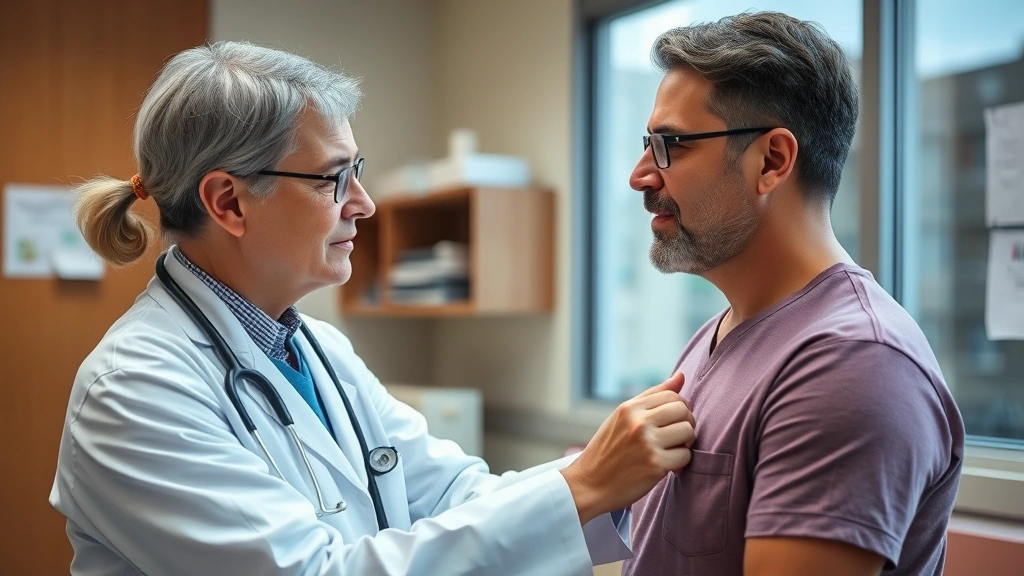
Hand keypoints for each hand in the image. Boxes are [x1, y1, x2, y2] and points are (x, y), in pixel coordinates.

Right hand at [560, 372, 694, 524]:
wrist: (589, 485)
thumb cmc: (607, 451)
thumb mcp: (622, 418)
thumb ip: (652, 396)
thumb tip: (681, 376)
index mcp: (629, 408)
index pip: (672, 394)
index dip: (679, 407)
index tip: (673, 421)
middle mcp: (638, 422)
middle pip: (683, 410)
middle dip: (686, 423)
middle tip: (676, 437)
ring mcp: (647, 444)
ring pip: (688, 431)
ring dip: (685, 443)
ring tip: (671, 450)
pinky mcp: (655, 465)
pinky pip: (685, 456)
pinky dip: (680, 463)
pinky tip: (667, 466)